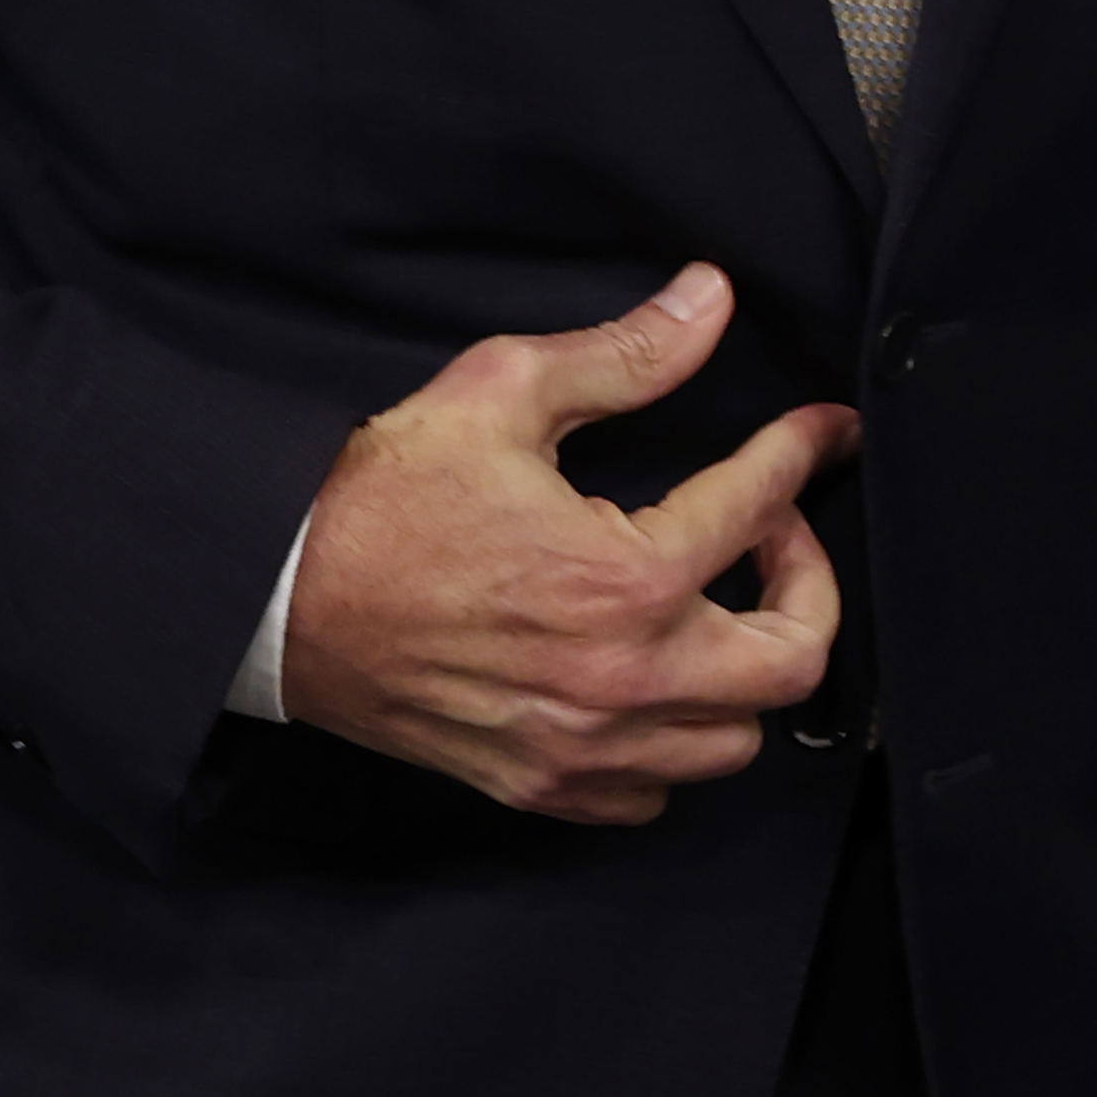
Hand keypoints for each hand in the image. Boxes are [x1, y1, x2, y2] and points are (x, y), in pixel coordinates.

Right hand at [280, 262, 858, 822]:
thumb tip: (711, 300)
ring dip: (745, 674)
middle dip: (808, 586)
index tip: (822, 433)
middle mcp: (621, 678)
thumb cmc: (383, 495)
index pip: (764, 507)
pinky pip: (649, 797)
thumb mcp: (504, 393)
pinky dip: (672, 750)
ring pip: (732, 744)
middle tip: (773, 536)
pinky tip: (653, 685)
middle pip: (792, 663)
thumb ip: (626, 353)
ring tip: (717, 609)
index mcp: (628, 578)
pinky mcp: (533, 783)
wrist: (273, 596)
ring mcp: (579, 745)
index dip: (803, 452)